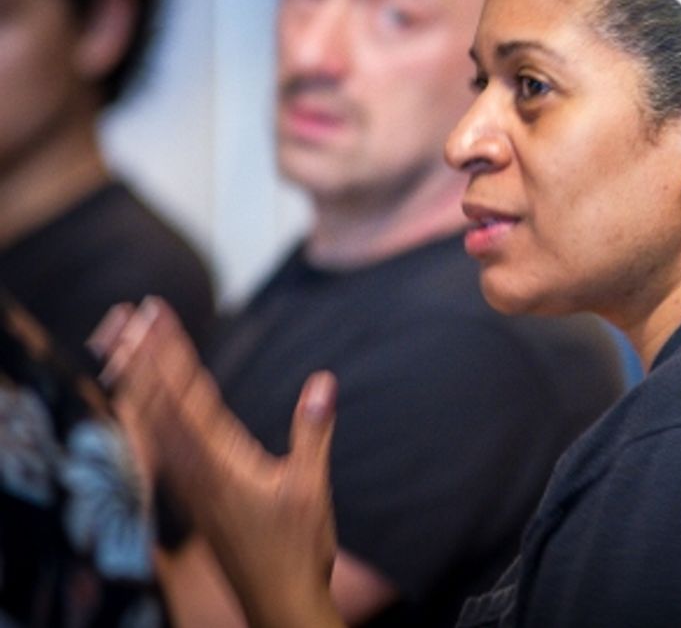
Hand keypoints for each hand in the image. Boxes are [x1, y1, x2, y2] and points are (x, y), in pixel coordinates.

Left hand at [92, 298, 344, 627]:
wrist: (278, 599)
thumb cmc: (297, 548)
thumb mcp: (310, 487)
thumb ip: (312, 431)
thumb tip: (322, 382)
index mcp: (218, 464)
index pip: (187, 396)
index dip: (170, 353)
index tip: (158, 315)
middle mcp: (193, 471)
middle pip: (157, 404)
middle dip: (145, 357)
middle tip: (131, 315)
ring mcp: (188, 484)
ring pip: (151, 423)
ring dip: (140, 381)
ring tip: (124, 345)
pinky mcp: (192, 494)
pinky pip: (158, 444)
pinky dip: (147, 414)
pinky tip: (142, 405)